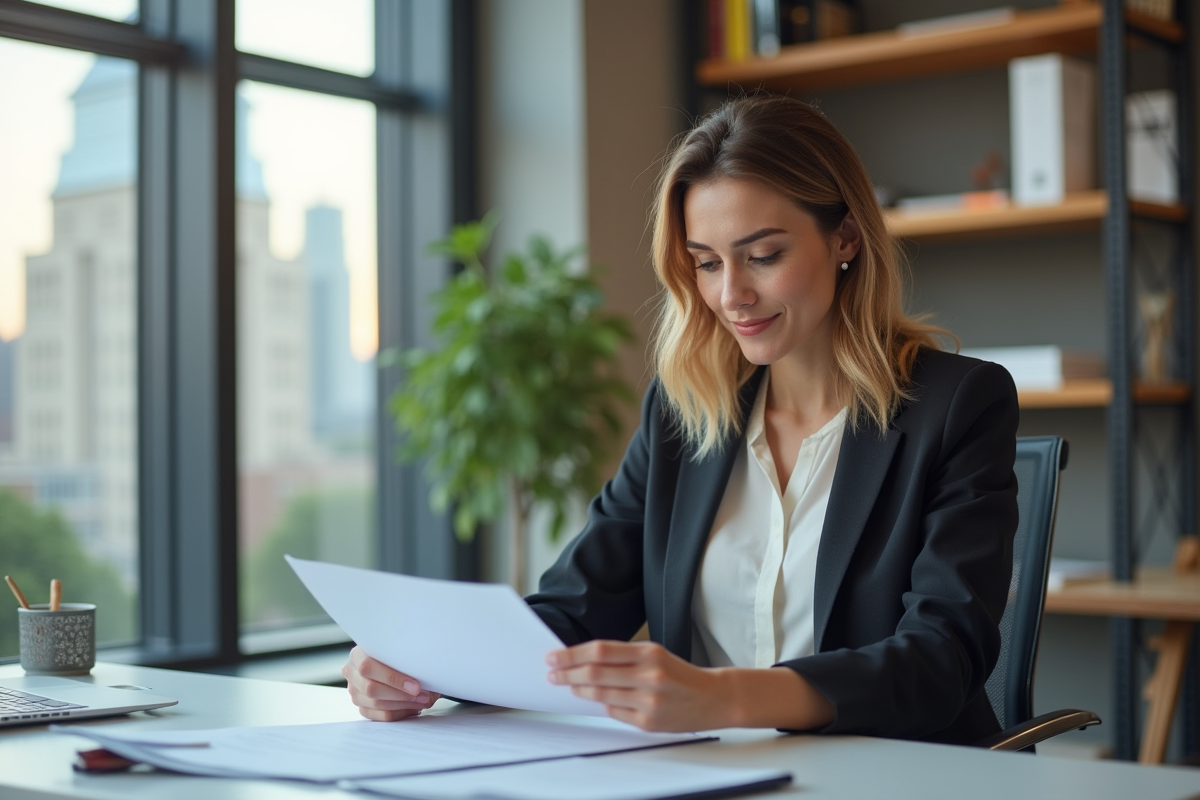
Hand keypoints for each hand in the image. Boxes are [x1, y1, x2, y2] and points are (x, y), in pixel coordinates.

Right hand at [342, 645, 439, 720]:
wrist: (398, 660)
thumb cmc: (401, 654)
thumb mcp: (404, 651)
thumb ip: (409, 661)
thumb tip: (425, 678)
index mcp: (358, 654)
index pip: (368, 667)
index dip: (393, 678)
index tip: (416, 686)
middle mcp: (352, 672)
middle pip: (371, 689)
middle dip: (401, 694)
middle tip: (423, 695)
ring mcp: (354, 691)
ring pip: (375, 704)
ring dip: (403, 704)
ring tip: (422, 700)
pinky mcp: (361, 706)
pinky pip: (379, 716)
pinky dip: (399, 713)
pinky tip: (413, 707)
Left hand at [546, 640, 730, 731]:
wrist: (713, 698)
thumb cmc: (680, 675)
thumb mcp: (655, 655)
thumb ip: (623, 658)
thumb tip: (584, 662)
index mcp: (649, 653)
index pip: (601, 650)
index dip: (573, 654)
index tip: (555, 656)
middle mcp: (649, 676)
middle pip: (595, 673)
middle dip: (568, 673)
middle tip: (553, 673)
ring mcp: (648, 701)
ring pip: (601, 695)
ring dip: (579, 690)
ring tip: (569, 686)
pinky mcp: (648, 722)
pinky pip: (614, 712)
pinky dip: (602, 705)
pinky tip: (596, 700)